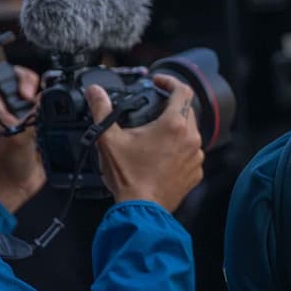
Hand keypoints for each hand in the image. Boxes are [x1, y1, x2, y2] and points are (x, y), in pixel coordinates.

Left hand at [0, 32, 45, 212]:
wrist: (15, 185)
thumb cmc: (8, 163)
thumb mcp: (19, 137)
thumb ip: (31, 117)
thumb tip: (42, 99)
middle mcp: (5, 107)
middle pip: (12, 76)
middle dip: (24, 75)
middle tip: (30, 90)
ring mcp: (18, 114)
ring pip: (27, 88)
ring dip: (35, 88)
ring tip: (39, 101)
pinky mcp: (32, 123)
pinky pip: (41, 103)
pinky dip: (47, 98)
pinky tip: (49, 104)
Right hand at [85, 75, 204, 210]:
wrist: (141, 208)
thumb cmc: (128, 176)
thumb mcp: (109, 139)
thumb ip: (102, 110)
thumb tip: (95, 92)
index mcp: (174, 125)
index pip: (182, 90)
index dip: (170, 81)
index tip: (158, 82)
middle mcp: (191, 138)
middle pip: (186, 110)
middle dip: (170, 106)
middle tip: (152, 109)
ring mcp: (195, 156)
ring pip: (190, 132)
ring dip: (175, 129)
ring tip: (154, 135)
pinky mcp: (196, 172)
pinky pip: (191, 153)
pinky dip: (179, 149)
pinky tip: (162, 155)